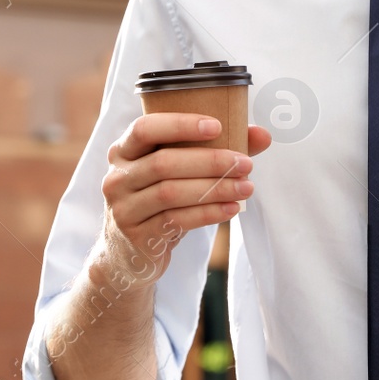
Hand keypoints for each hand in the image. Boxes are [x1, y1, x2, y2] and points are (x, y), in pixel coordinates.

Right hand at [93, 113, 271, 289]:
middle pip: (164, 163)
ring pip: (171, 193)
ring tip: (246, 187)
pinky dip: (208, 213)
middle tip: (245, 163)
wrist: (128, 254)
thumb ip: (215, 148)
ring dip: (214, 188)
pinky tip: (231, 208)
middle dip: (209, 161)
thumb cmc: (157, 199)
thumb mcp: (175, 171)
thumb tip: (261, 135)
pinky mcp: (138, 236)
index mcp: (123, 150)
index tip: (217, 126)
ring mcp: (124, 208)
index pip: (145, 129)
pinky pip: (176, 220)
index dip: (180, 125)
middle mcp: (118, 177)